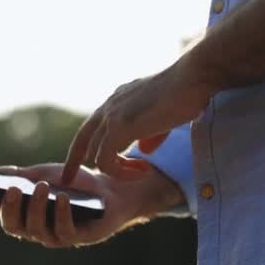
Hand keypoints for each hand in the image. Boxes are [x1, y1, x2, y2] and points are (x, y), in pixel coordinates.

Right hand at [0, 162, 183, 248]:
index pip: (1, 213)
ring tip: (41, 188)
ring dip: (37, 208)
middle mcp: (38, 230)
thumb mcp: (45, 174)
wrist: (112, 190)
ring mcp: (57, 236)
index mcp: (27, 216)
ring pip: (37, 230)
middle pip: (15, 226)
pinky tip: (61, 199)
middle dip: (11, 209)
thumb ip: (21, 176)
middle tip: (12, 189)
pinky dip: (61, 214)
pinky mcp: (78, 238)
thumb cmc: (76, 184)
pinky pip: (64, 231)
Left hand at [62, 54, 215, 183]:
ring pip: (96, 156)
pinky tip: (144, 171)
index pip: (89, 129)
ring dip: (118, 172)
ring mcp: (112, 116)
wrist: (194, 77)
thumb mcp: (163, 116)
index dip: (77, 152)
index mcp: (117, 100)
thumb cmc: (186, 93)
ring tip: (142, 172)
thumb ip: (150, 133)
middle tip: (84, 187)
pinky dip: (122, 172)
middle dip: (82, 166)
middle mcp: (109, 106)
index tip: (70, 173)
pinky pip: (106, 161)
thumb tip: (143, 150)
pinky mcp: (119, 126)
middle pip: (84, 143)